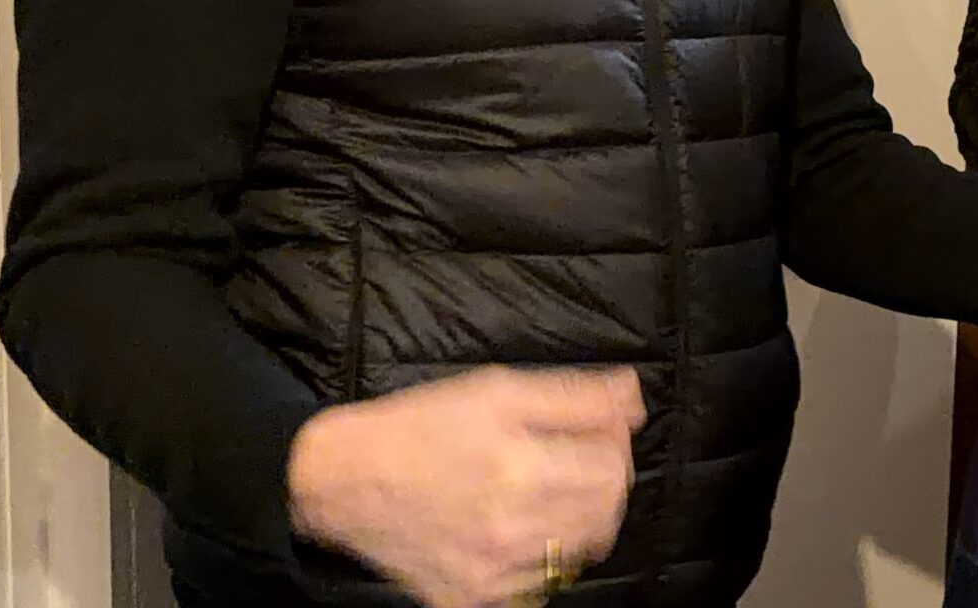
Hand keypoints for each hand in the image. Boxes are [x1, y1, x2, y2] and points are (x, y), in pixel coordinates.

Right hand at [288, 365, 643, 607]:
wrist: (343, 480)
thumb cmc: (421, 426)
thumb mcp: (497, 391)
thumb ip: (576, 397)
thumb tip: (634, 400)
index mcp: (520, 468)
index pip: (614, 469)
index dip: (615, 446)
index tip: (600, 434)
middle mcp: (510, 528)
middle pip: (605, 513)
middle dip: (604, 481)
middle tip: (578, 461)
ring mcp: (492, 572)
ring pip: (579, 551)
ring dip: (579, 519)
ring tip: (549, 491)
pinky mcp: (473, 600)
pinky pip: (539, 584)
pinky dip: (542, 555)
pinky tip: (518, 527)